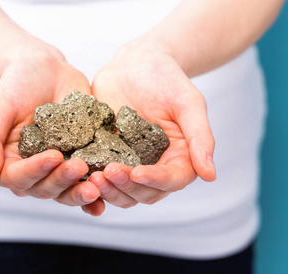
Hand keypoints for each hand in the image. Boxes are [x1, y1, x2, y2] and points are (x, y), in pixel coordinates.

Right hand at [0, 50, 100, 206]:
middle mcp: (34, 171)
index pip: (19, 178)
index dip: (35, 171)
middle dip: (62, 181)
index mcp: (10, 162)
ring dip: (81, 193)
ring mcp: (59, 169)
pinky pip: (88, 181)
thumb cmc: (16, 85)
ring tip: (96, 184)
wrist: (46, 69)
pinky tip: (107, 196)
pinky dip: (98, 193)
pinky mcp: (82, 161)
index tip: (53, 155)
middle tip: (78, 166)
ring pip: (67, 191)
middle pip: (46, 189)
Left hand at [85, 45, 215, 214]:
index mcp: (179, 157)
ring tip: (91, 176)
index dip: (155, 181)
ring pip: (121, 192)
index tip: (136, 172)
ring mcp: (129, 164)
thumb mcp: (188, 102)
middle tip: (107, 172)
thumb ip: (200, 137)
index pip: (172, 180)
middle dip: (126, 187)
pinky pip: (100, 179)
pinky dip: (91, 183)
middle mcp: (154, 166)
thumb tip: (211, 175)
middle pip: (144, 193)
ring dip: (108, 191)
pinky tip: (77, 173)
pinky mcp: (106, 158)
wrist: (134, 64)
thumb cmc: (165, 78)